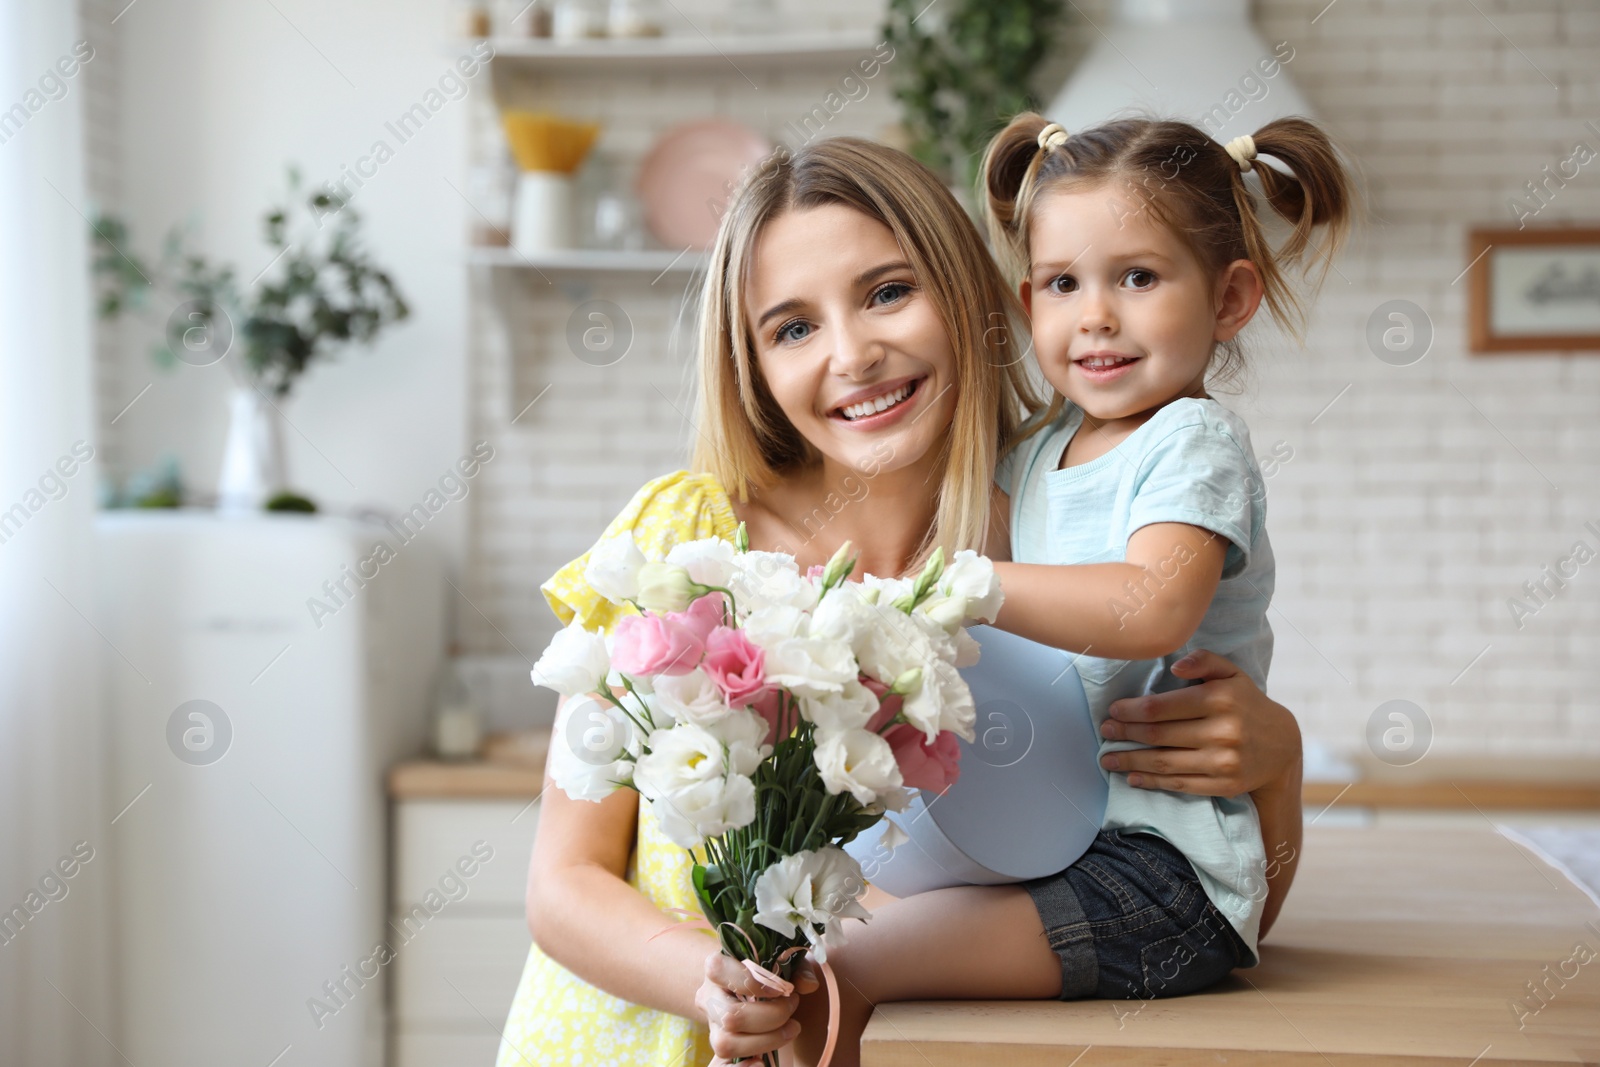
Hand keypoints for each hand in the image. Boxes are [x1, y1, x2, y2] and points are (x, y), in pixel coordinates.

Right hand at [697, 950, 820, 1065]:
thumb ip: (797, 969)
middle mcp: (708, 996)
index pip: (718, 970)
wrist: (743, 988)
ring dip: (765, 1042)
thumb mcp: (781, 962)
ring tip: (790, 1030)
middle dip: (770, 1017)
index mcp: (716, 968)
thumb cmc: (765, 971)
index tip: (782, 989)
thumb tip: (810, 985)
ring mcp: (711, 1024)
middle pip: (729, 1015)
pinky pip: (723, 1065)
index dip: (753, 982)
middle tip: (793, 1008)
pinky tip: (762, 1061)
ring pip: (726, 1043)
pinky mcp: (720, 1045)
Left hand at [1098, 649, 1300, 796]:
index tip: (1113, 711)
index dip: (1131, 710)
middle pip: (1158, 735)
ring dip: (1130, 761)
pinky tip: (1132, 778)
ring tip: (1107, 758)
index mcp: (1219, 699)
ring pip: (1164, 762)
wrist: (1282, 747)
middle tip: (1104, 732)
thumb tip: (1176, 664)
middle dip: (1125, 734)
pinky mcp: (1224, 785)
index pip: (1162, 707)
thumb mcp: (1231, 674)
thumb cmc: (1247, 703)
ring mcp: (1223, 762)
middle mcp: (1222, 732)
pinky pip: (1179, 784)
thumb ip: (1204, 661)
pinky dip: (1152, 782)